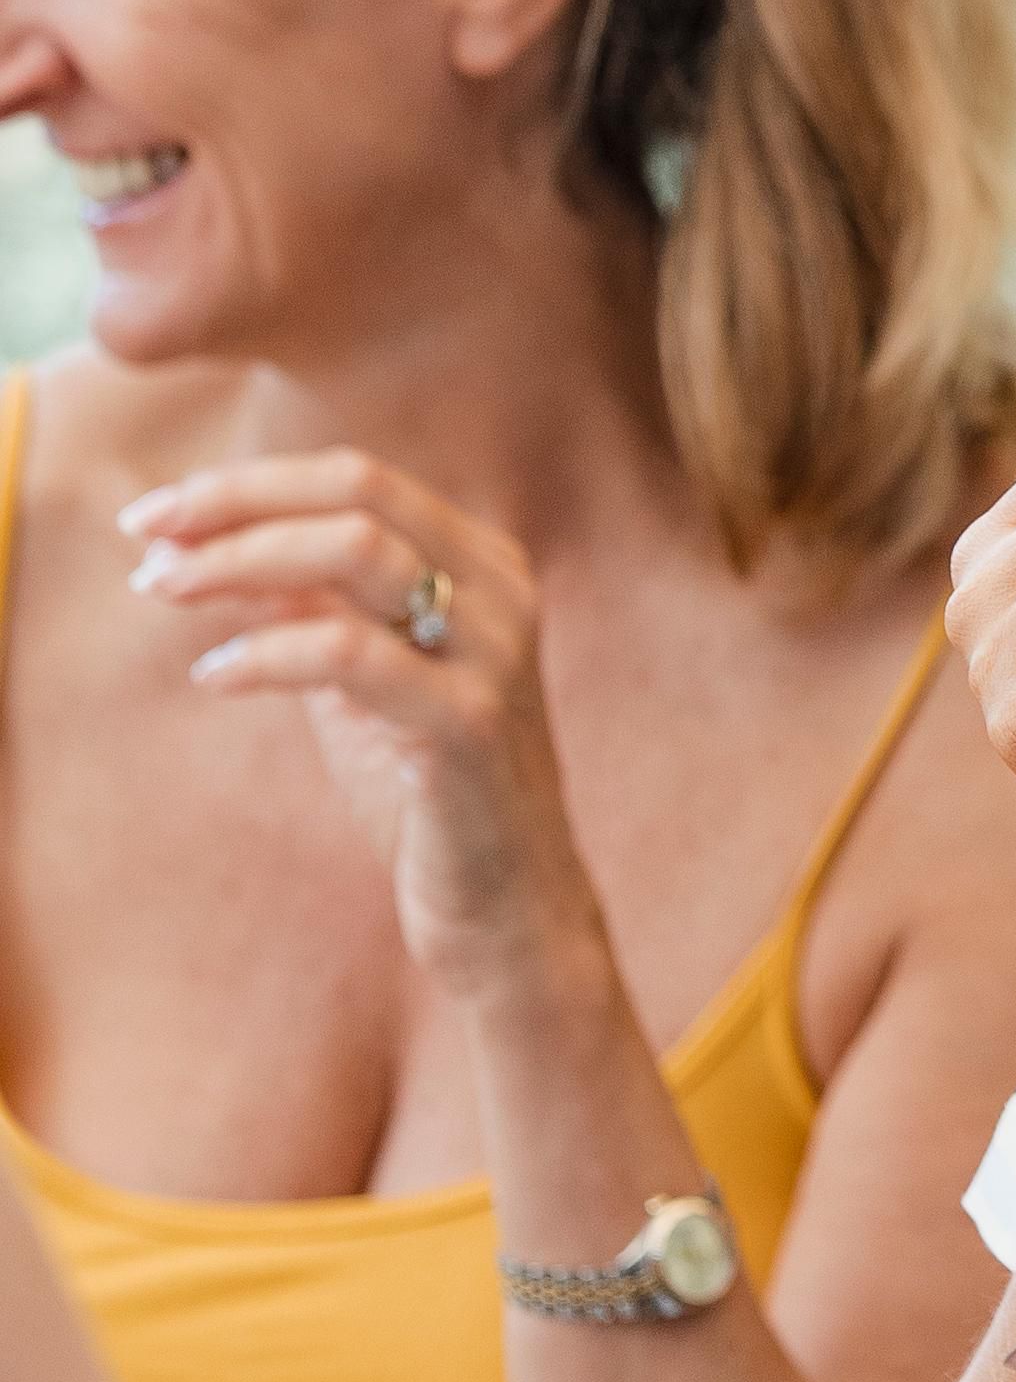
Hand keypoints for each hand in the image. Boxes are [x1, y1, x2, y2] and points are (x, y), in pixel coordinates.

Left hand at [125, 450, 599, 995]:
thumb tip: (202, 542)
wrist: (505, 903)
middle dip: (234, 502)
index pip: (359, 478)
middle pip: (358, 491)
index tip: (156, 513)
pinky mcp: (470, 722)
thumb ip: (309, 605)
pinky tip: (213, 675)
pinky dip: (263, 652)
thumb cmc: (426, 791)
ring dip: (238, 560)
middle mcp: (502, 592)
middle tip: (144, 535)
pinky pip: (347, 654)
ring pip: (356, 551)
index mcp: (484, 565)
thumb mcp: (360, 678)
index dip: (248, 483)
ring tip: (161, 588)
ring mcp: (494, 653)